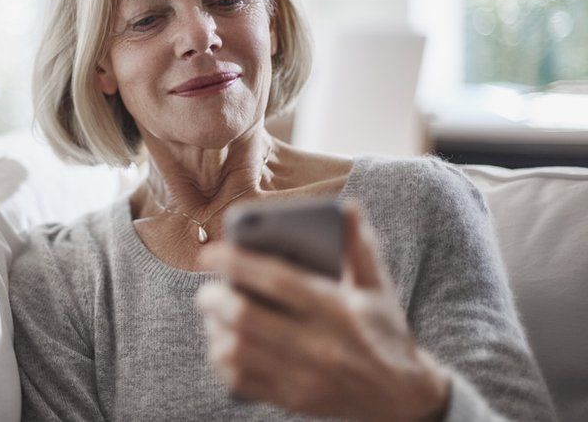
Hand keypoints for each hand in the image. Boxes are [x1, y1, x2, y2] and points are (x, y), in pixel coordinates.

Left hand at [195, 203, 450, 421]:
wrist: (401, 398)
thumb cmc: (383, 330)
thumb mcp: (377, 287)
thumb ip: (359, 247)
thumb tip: (346, 207)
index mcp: (336, 309)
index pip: (276, 280)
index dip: (236, 263)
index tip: (209, 254)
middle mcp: (318, 344)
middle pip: (246, 317)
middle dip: (215, 299)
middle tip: (206, 290)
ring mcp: (303, 376)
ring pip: (237, 351)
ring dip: (215, 330)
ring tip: (215, 316)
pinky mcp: (292, 399)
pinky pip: (241, 380)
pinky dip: (223, 359)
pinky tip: (224, 343)